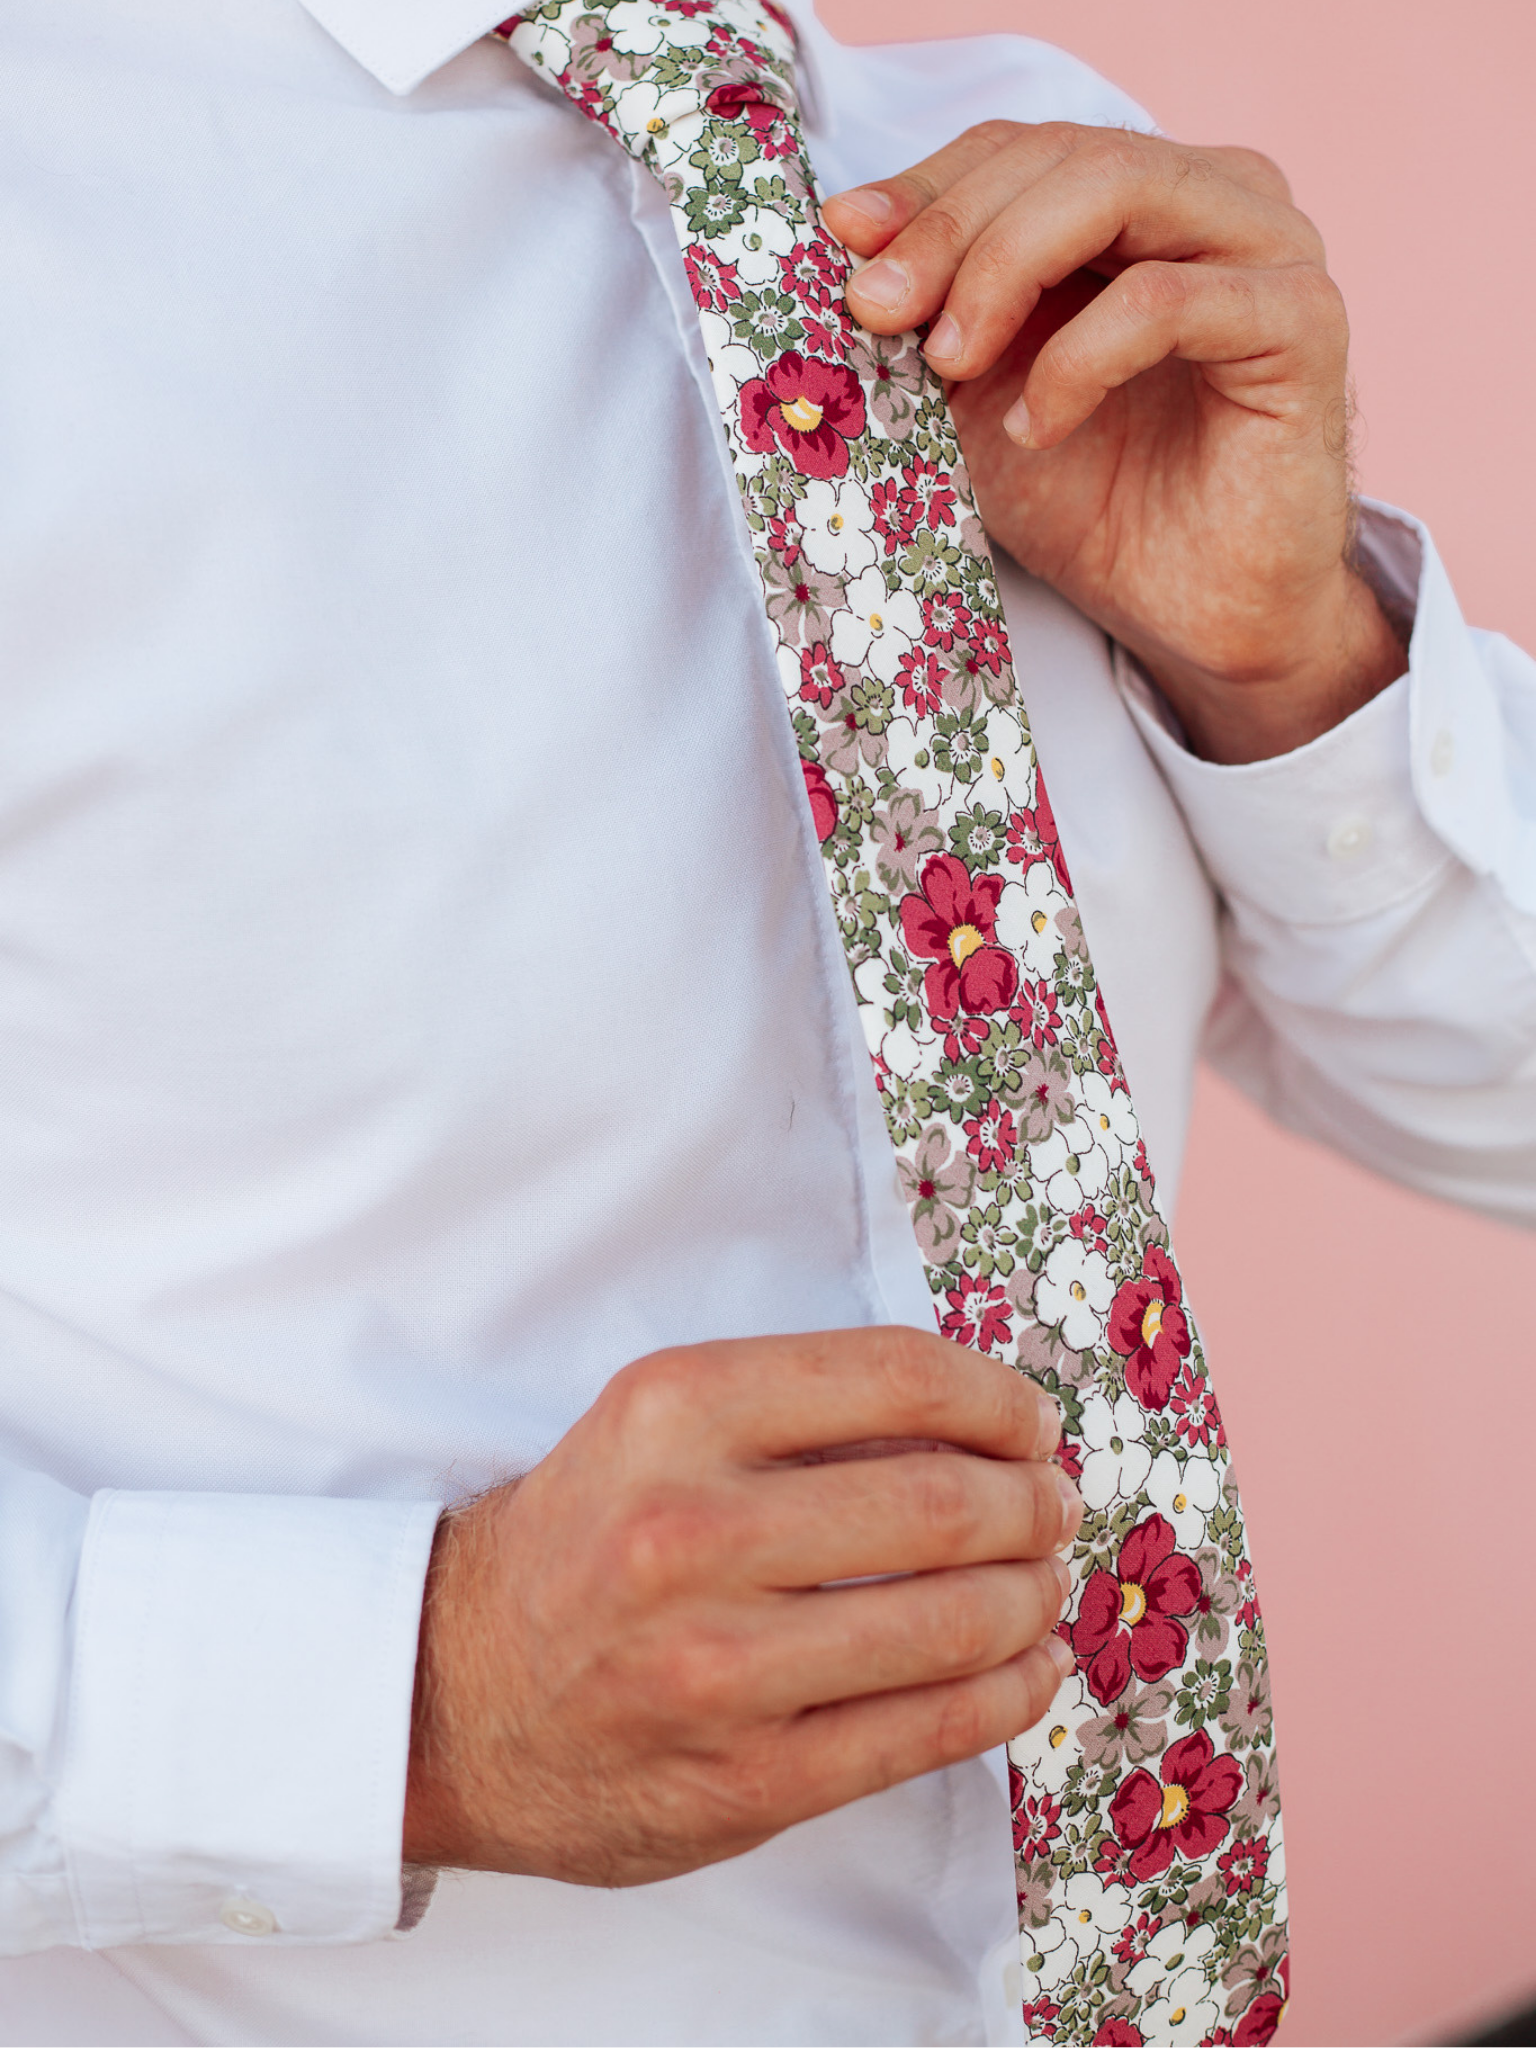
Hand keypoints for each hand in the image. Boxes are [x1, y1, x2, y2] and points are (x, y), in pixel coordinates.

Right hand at [403, 1326, 1078, 1884]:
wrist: (448, 1698)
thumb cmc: (581, 1543)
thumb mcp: (655, 1426)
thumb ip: (798, 1409)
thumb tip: (984, 1420)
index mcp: (672, 1412)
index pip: (897, 1374)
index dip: (997, 1396)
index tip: (1029, 1420)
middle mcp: (690, 1532)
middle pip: (945, 1500)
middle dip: (1033, 1500)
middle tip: (1050, 1504)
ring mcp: (719, 1668)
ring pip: (956, 1620)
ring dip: (1035, 1595)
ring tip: (1042, 1581)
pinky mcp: (750, 1781)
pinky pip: (931, 1731)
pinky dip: (1014, 1692)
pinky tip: (1030, 1667)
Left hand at [824, 122, 1406, 763]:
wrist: (1192, 616)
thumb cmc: (1097, 503)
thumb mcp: (977, 399)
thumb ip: (929, 318)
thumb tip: (844, 247)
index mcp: (1144, 200)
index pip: (1022, 146)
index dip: (926, 186)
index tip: (843, 244)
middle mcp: (1217, 199)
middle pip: (1063, 153)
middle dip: (950, 229)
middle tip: (876, 311)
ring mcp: (1269, 249)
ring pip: (1118, 187)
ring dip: (1005, 267)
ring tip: (949, 363)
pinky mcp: (1302, 321)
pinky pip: (1169, 299)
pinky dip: (1079, 358)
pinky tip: (1037, 426)